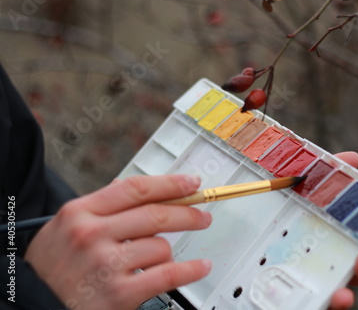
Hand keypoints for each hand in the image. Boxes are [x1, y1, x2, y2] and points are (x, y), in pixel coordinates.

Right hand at [25, 174, 211, 309]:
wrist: (31, 305)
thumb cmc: (52, 268)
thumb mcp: (66, 227)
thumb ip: (104, 208)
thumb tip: (146, 191)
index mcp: (80, 213)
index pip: (135, 188)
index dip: (170, 183)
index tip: (191, 183)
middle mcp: (91, 235)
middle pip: (155, 213)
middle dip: (188, 213)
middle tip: (202, 215)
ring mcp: (105, 265)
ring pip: (161, 245)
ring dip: (168, 252)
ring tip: (159, 259)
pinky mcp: (118, 294)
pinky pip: (168, 274)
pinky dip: (191, 270)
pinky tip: (200, 267)